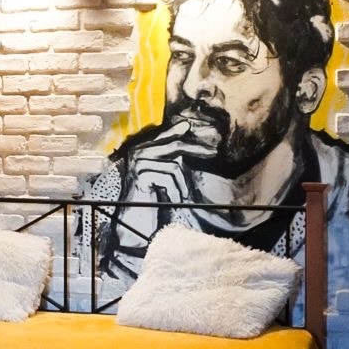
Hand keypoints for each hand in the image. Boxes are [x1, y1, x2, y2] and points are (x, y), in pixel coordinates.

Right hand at [114, 118, 219, 250]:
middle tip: (213, 152)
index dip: (176, 131)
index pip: (163, 136)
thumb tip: (185, 140)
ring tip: (183, 198)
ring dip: (183, 185)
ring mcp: (137, 163)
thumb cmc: (151, 201)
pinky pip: (169, 178)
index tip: (189, 126)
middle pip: (174, 146)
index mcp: (140, 151)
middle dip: (196, 149)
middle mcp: (136, 153)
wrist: (135, 223)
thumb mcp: (163, 176)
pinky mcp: (140, 175)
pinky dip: (176, 192)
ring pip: (175, 166)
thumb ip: (170, 160)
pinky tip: (175, 202)